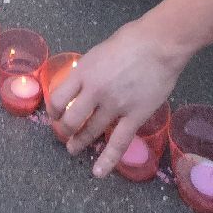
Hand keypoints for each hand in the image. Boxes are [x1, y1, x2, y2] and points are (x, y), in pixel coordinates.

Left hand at [49, 18, 190, 176]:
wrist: (160, 44)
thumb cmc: (131, 40)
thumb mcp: (99, 52)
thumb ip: (89, 71)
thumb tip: (82, 84)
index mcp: (84, 72)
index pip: (57, 98)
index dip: (53, 109)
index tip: (55, 113)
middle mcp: (95, 91)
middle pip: (71, 119)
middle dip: (64, 129)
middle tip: (64, 132)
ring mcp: (115, 106)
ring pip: (91, 131)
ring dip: (79, 142)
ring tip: (74, 149)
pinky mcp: (135, 116)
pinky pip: (118, 143)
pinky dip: (107, 160)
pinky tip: (98, 172)